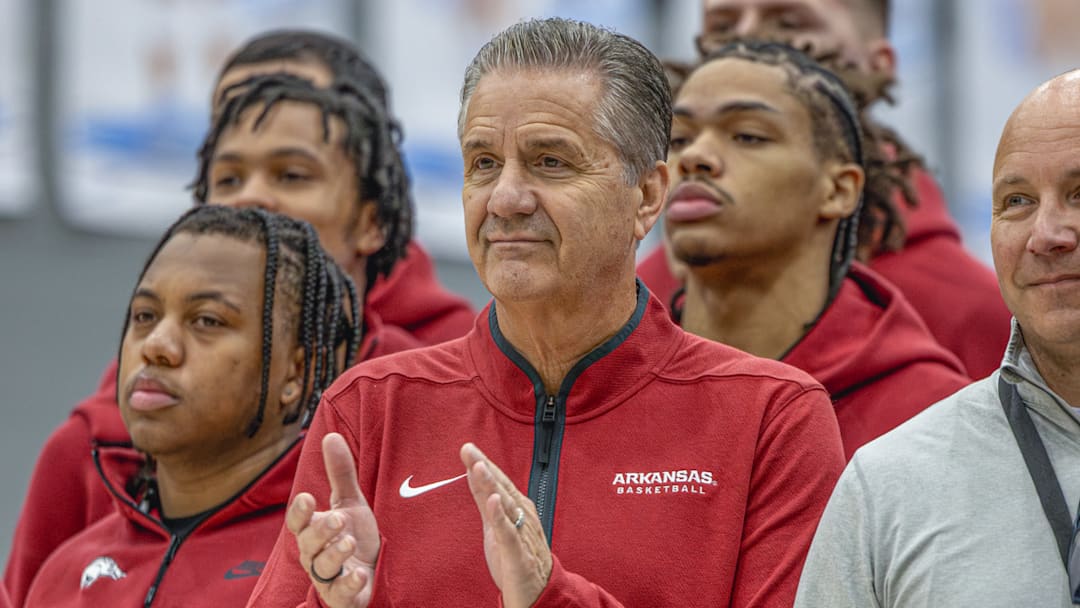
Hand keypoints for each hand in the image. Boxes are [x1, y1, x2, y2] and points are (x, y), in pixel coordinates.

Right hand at [286, 433, 380, 607]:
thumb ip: (341, 474)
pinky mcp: (343, 596)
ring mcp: (329, 577)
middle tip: (337, 518)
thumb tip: (330, 435)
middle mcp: (316, 554)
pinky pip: (340, 593)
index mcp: (314, 531)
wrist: (373, 574)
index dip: (300, 511)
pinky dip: (348, 585)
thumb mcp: (351, 503)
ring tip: (349, 541)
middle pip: (308, 543)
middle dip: (320, 531)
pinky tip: (359, 574)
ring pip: (321, 568)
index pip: (297, 521)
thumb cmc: (355, 535)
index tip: (307, 497)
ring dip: (334, 555)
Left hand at [461, 442, 551, 607]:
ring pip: (507, 507)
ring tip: (479, 468)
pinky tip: (494, 503)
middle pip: (502, 488)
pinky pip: (510, 536)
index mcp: (518, 509)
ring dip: (493, 486)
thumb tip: (473, 471)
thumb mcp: (496, 525)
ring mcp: (522, 536)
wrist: (540, 594)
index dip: (483, 464)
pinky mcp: (520, 557)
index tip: (467, 448)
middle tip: (469, 450)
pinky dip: (502, 519)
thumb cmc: (518, 557)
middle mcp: (522, 518)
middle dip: (485, 468)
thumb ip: (485, 499)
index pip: (499, 482)